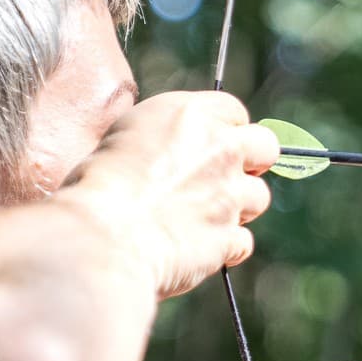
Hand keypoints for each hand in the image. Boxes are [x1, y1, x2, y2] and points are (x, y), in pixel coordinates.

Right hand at [64, 91, 277, 298]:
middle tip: (222, 182)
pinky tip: (197, 249)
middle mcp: (219, 148)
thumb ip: (165, 137)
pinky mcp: (228, 237)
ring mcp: (229, 194)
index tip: (209, 148)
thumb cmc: (95, 187)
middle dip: (250, 164)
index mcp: (189, 114)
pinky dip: (225, 249)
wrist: (100, 235)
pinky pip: (243, 242)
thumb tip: (175, 152)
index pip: (234, 111)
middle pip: (266, 147)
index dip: (224, 131)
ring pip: (259, 198)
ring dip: (237, 209)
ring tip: (200, 219)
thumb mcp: (125, 137)